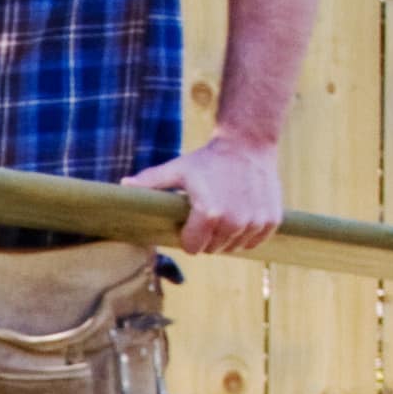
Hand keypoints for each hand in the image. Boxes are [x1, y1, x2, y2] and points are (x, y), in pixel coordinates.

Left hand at [125, 130, 285, 254]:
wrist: (248, 144)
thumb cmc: (208, 160)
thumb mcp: (177, 170)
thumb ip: (150, 182)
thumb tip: (121, 187)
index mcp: (209, 214)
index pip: (192, 248)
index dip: (188, 235)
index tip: (190, 219)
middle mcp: (234, 222)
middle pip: (213, 249)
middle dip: (207, 236)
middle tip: (208, 212)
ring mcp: (255, 222)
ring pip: (233, 247)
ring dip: (227, 235)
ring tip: (226, 210)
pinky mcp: (271, 221)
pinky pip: (254, 241)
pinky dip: (247, 233)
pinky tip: (242, 212)